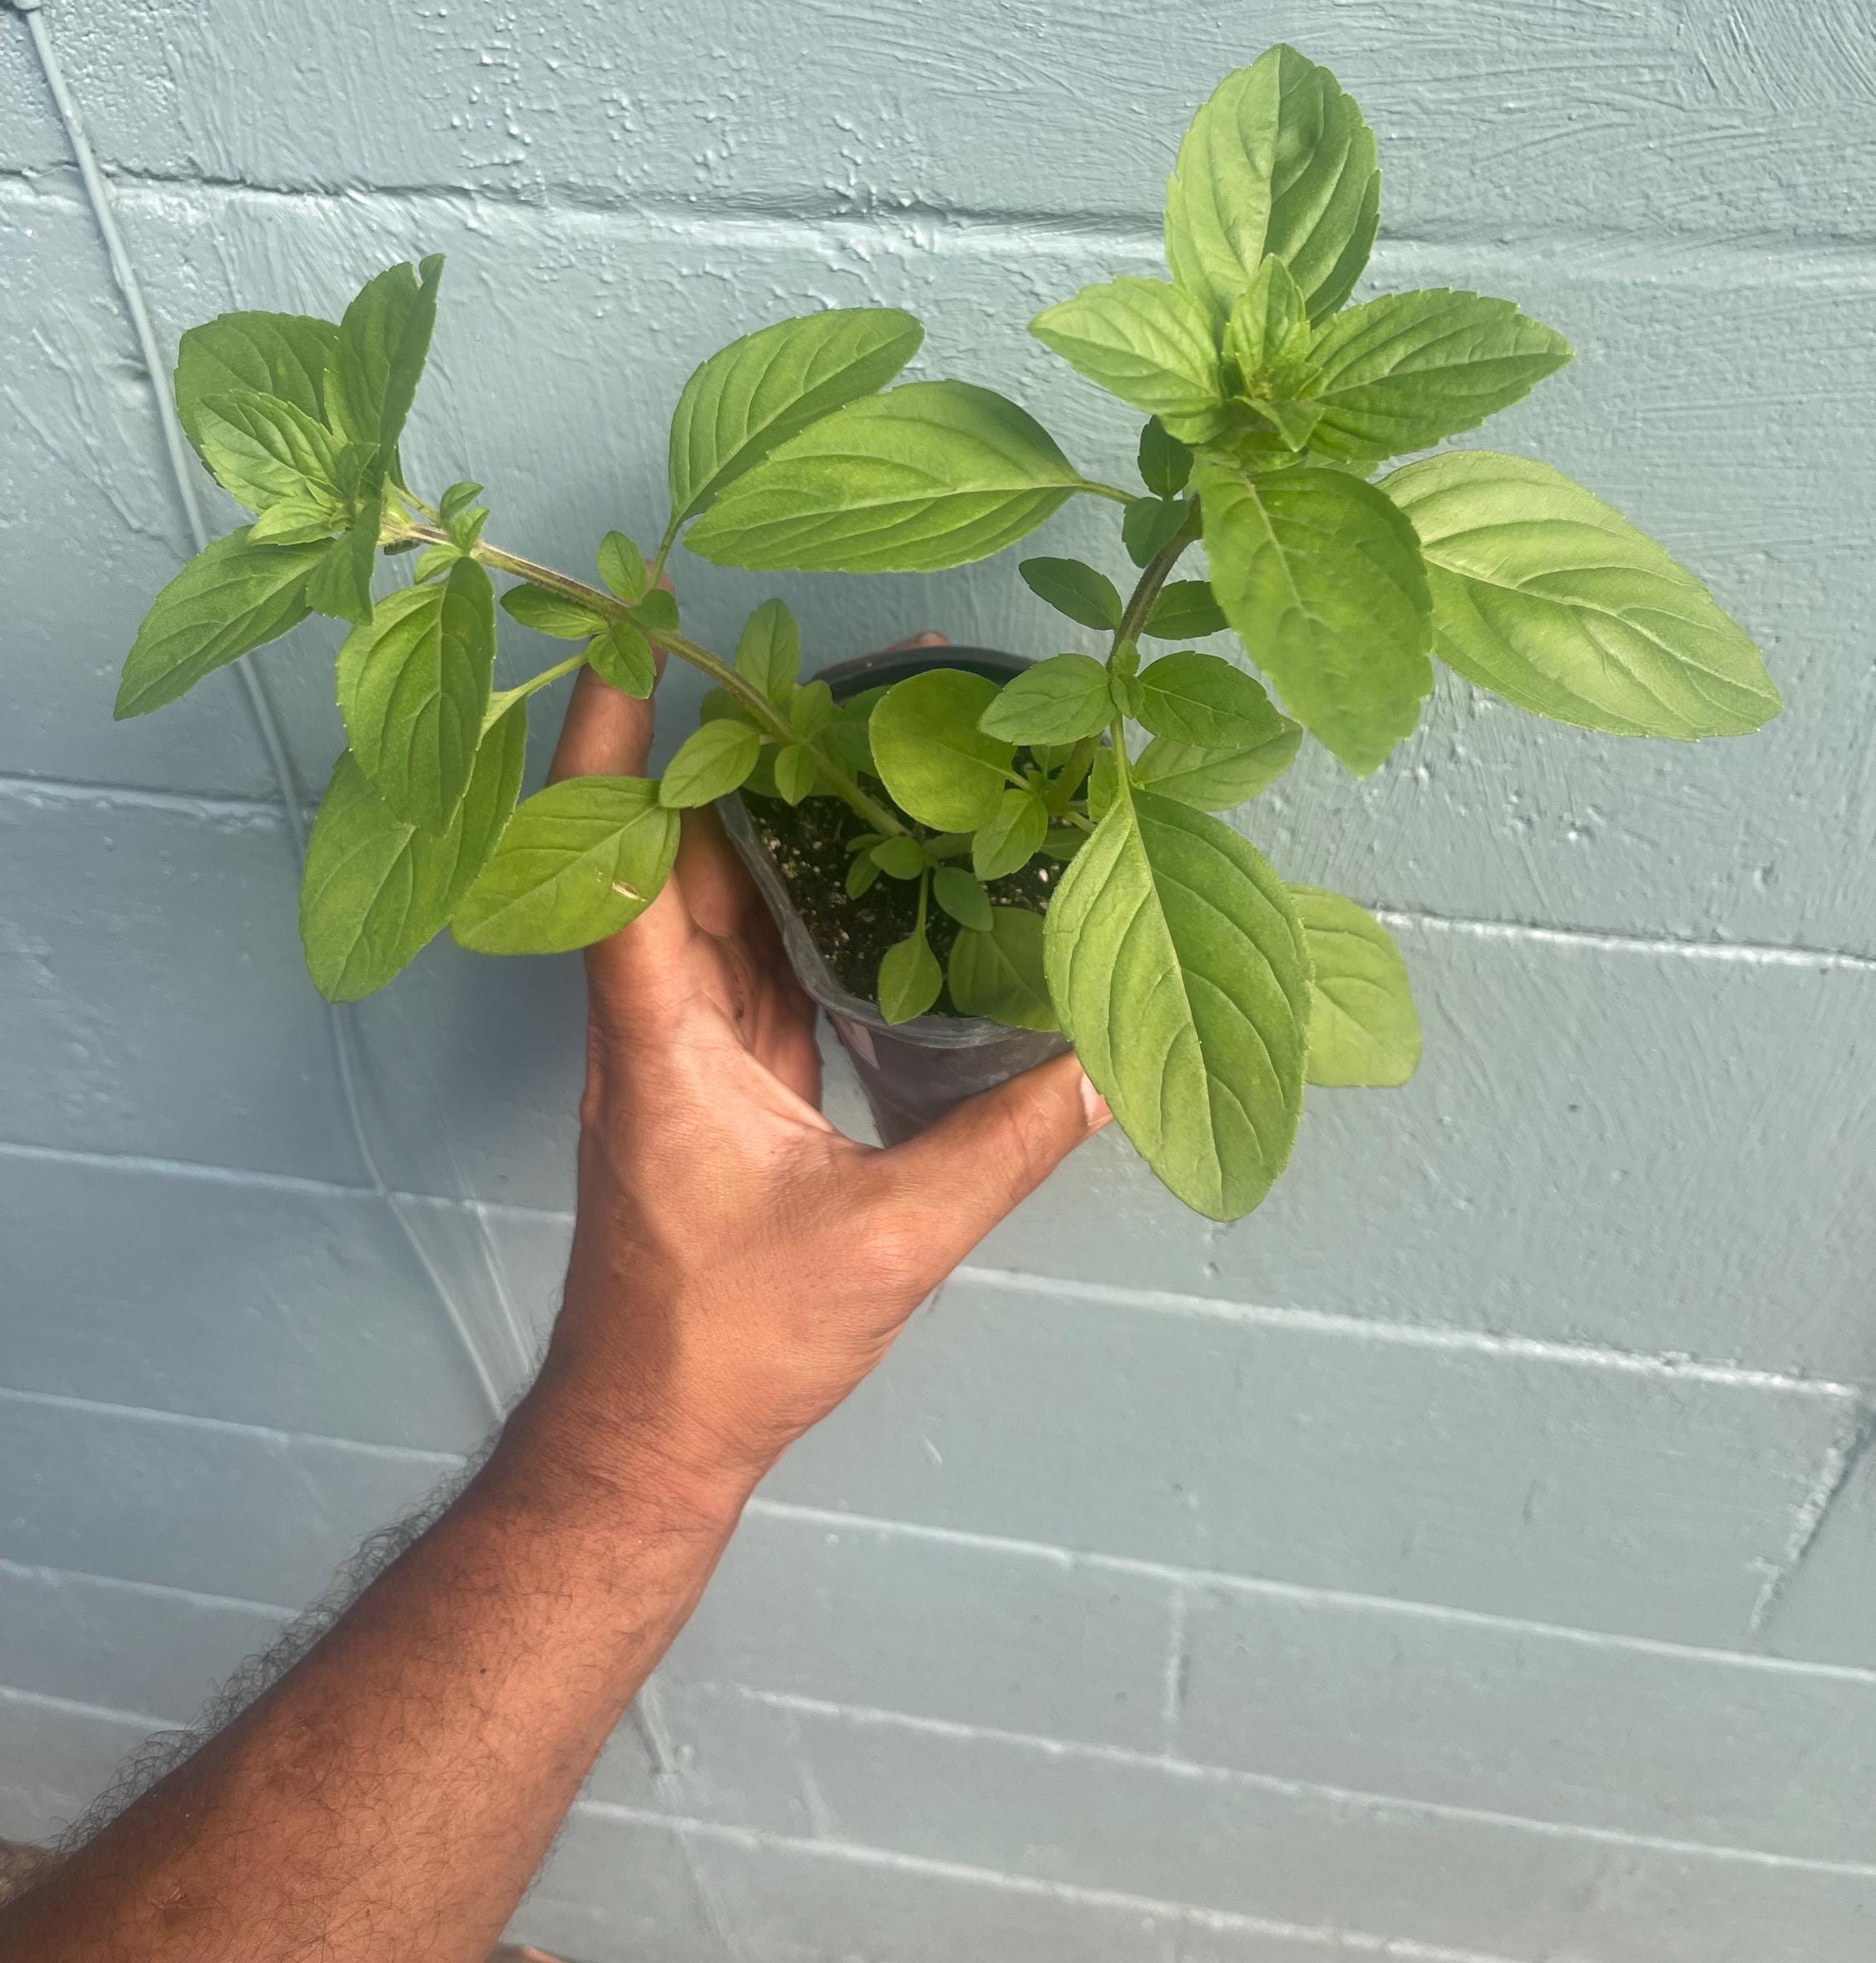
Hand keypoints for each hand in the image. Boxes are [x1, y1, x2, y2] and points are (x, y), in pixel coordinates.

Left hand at [517, 659, 1106, 1521]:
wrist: (651, 1431)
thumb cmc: (734, 1340)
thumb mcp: (890, 1239)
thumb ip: (1005, 1146)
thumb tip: (1109, 1065)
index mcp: (662, 1039)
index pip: (613, 862)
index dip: (611, 748)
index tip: (627, 640)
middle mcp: (652, 1020)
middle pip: (659, 850)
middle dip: (712, 745)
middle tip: (785, 650)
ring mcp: (678, 1043)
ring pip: (699, 892)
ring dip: (746, 807)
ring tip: (826, 715)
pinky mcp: (711, 1070)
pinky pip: (737, 944)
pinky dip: (777, 881)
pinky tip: (842, 843)